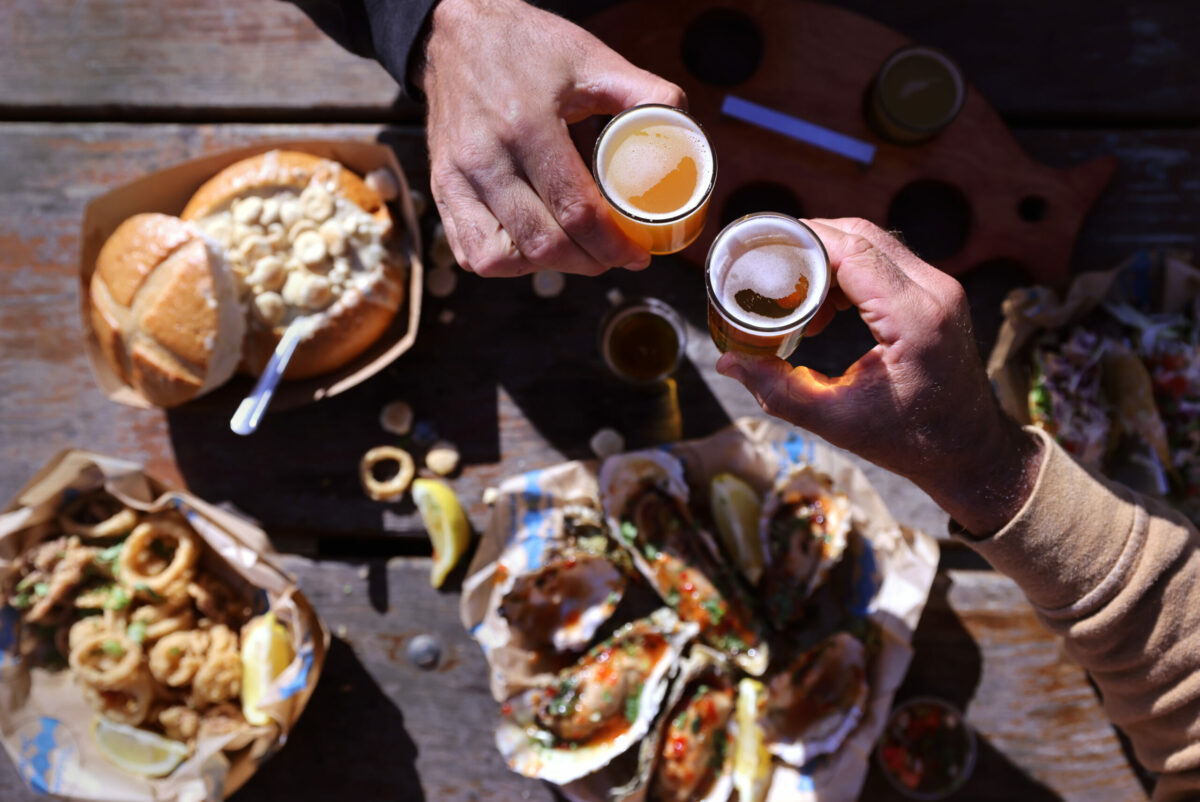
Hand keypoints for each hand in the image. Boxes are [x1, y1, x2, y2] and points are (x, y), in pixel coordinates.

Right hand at [417, 0, 684, 277]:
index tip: (637, 254)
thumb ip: (644, 94)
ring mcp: (456, 179)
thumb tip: (686, 135)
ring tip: (576, 252)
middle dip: (589, 262)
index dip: (613, 244)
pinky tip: (533, 247)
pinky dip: (508, 263)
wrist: (455, 37)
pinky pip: (472, 253)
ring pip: (504, 258)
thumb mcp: (591, 60)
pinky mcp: (441, 190)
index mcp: (527, 126)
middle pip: (543, 244)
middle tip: (614, 257)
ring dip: (547, 267)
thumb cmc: (527, 48)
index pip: (575, 209)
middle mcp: (485, 158)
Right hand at [716, 218, 1042, 534]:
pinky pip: (885, 261)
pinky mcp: (937, 294)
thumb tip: (728, 363)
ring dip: (827, 257)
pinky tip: (822, 306)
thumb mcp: (837, 421)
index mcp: (915, 319)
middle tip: (764, 266)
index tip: (760, 250)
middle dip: (808, 243)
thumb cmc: (912, 442)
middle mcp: (934, 292)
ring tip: (791, 294)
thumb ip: (779, 389)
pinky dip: (847, 270)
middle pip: (861, 235)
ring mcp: (940, 289)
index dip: (802, 242)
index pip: (852, 251)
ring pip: (873, 242)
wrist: (971, 452)